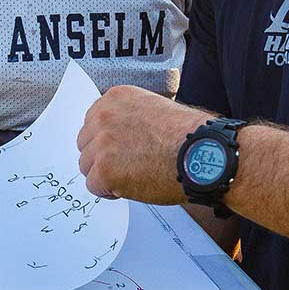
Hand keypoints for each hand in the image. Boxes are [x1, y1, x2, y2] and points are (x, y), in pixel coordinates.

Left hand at [78, 86, 210, 202]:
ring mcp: (102, 144)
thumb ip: (130, 117)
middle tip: (127, 165)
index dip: (107, 139)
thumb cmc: (190, 135)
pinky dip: (110, 191)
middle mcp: (104, 116)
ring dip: (105, 174)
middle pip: (86, 143)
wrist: (202, 153)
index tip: (120, 147)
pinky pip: (94, 185)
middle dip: (102, 156)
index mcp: (117, 98)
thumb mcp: (157, 108)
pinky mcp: (104, 170)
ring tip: (133, 176)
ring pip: (87, 166)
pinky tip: (131, 186)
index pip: (93, 120)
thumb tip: (121, 134)